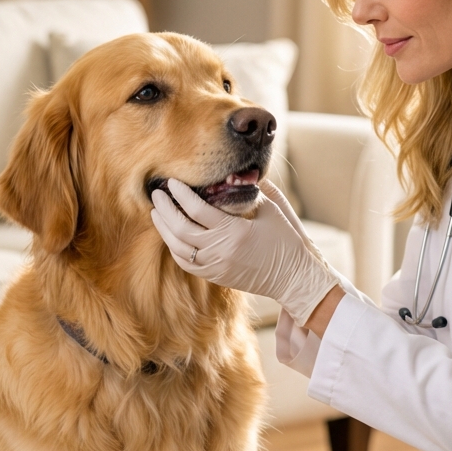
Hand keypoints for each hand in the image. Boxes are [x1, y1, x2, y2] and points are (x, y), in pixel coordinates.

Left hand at [150, 179, 337, 326]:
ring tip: (158, 212)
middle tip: (157, 193)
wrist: (294, 277)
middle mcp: (221, 251)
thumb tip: (234, 173)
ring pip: (178, 247)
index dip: (181, 193)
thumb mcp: (272, 210)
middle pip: (180, 229)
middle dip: (165, 209)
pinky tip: (170, 234)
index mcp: (234, 231)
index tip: (172, 182)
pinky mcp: (216, 276)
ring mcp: (216, 266)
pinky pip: (186, 262)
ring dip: (164, 229)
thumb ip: (251, 190)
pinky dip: (174, 247)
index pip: (197, 209)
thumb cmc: (286, 240)